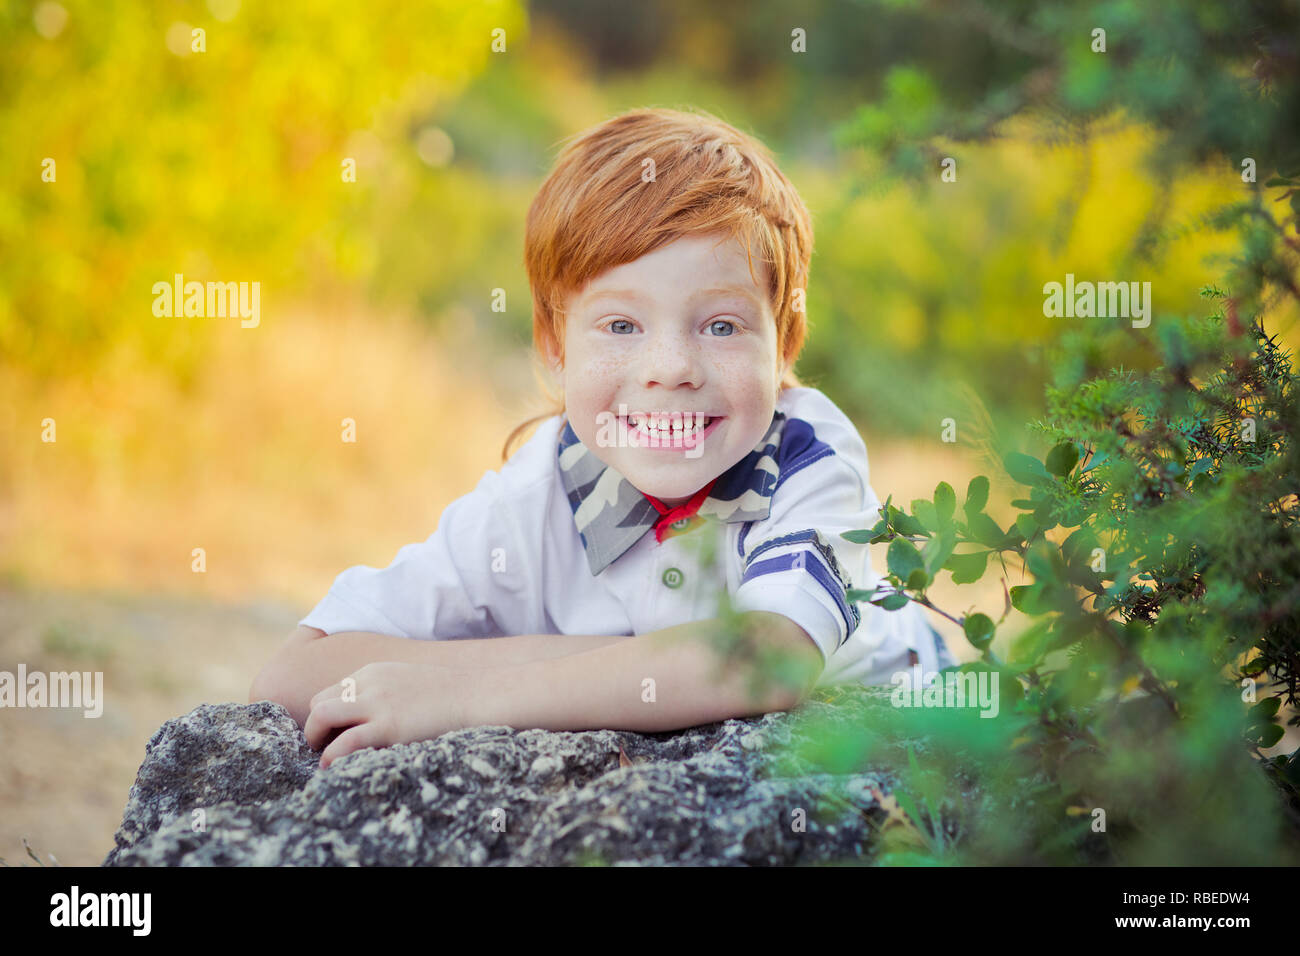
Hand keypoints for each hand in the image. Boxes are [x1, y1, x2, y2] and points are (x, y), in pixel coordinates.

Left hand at [304, 661, 473, 768]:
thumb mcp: (409, 681)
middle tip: (325, 748)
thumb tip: (371, 715)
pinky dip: (331, 756)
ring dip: (316, 737)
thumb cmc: (449, 695)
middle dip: (315, 727)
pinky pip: (345, 741)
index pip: (332, 692)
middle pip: (319, 702)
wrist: (476, 695)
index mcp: (374, 672)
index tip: (336, 734)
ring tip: (325, 756)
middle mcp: (370, 684)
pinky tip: (331, 767)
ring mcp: (378, 704)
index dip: (328, 715)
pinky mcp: (389, 726)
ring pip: (321, 715)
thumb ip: (386, 691)